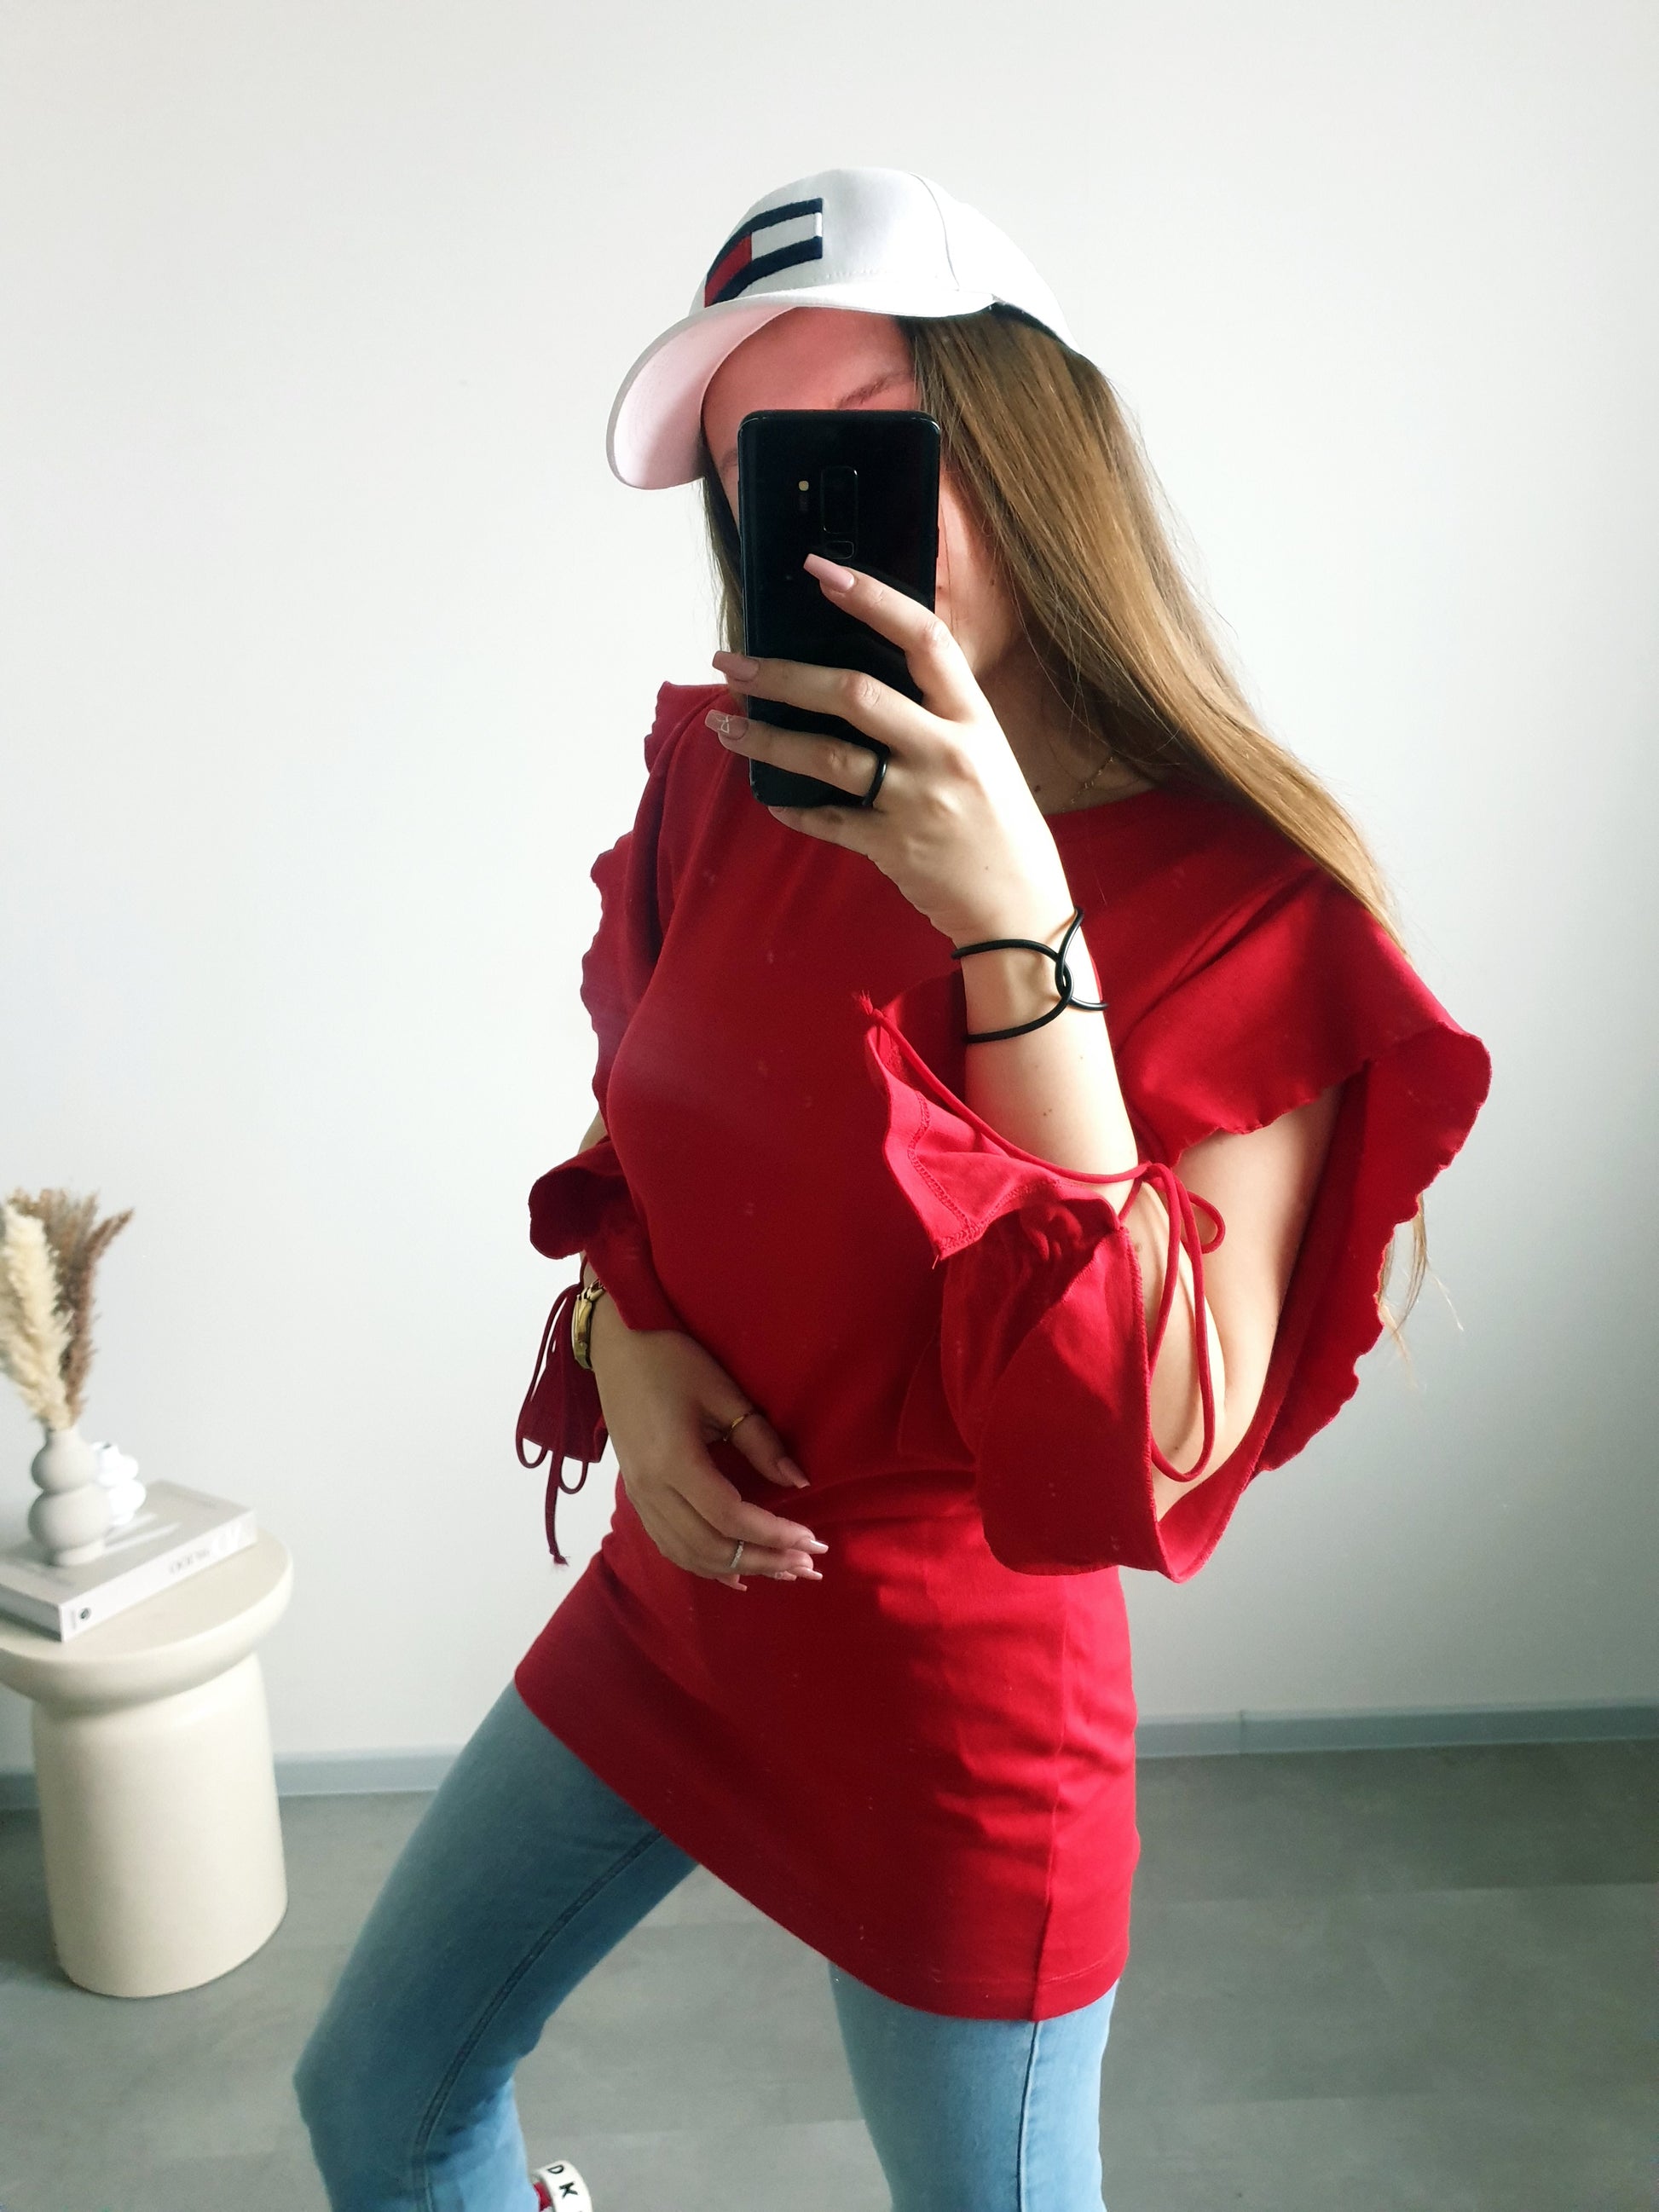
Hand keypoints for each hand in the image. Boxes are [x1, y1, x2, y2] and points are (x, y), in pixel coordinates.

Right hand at [587, 1295, 827, 1590]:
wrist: (616, 1344)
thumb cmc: (672, 1358)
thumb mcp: (722, 1392)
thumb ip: (760, 1441)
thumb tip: (799, 1481)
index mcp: (673, 1461)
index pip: (730, 1516)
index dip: (773, 1533)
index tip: (813, 1539)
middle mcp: (650, 1489)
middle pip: (711, 1546)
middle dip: (764, 1559)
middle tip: (809, 1564)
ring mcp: (638, 1496)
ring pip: (689, 1554)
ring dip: (739, 1568)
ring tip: (782, 1571)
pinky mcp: (635, 1496)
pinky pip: (670, 1545)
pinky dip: (704, 1565)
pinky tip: (735, 1574)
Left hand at [708, 554, 1071, 947]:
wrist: (1019, 905)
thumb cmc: (998, 823)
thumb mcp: (985, 753)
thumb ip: (935, 716)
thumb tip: (860, 681)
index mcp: (972, 718)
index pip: (924, 638)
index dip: (872, 598)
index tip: (821, 571)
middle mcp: (946, 751)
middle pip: (854, 694)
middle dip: (783, 675)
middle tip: (732, 664)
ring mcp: (918, 800)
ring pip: (826, 756)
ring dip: (766, 740)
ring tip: (723, 727)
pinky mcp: (893, 845)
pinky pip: (827, 819)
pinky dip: (794, 808)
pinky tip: (770, 797)